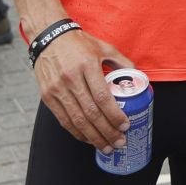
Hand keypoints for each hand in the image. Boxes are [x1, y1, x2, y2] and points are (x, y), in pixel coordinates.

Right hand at [33, 27, 134, 151]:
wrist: (48, 37)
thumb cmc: (79, 43)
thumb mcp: (104, 47)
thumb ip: (122, 62)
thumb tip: (137, 78)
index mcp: (87, 65)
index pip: (102, 97)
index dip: (114, 115)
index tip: (125, 125)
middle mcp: (71, 78)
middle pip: (90, 113)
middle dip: (107, 132)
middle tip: (119, 142)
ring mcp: (57, 89)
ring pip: (77, 120)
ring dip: (93, 137)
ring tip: (106, 147)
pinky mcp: (47, 96)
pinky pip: (63, 120)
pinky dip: (77, 133)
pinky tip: (88, 139)